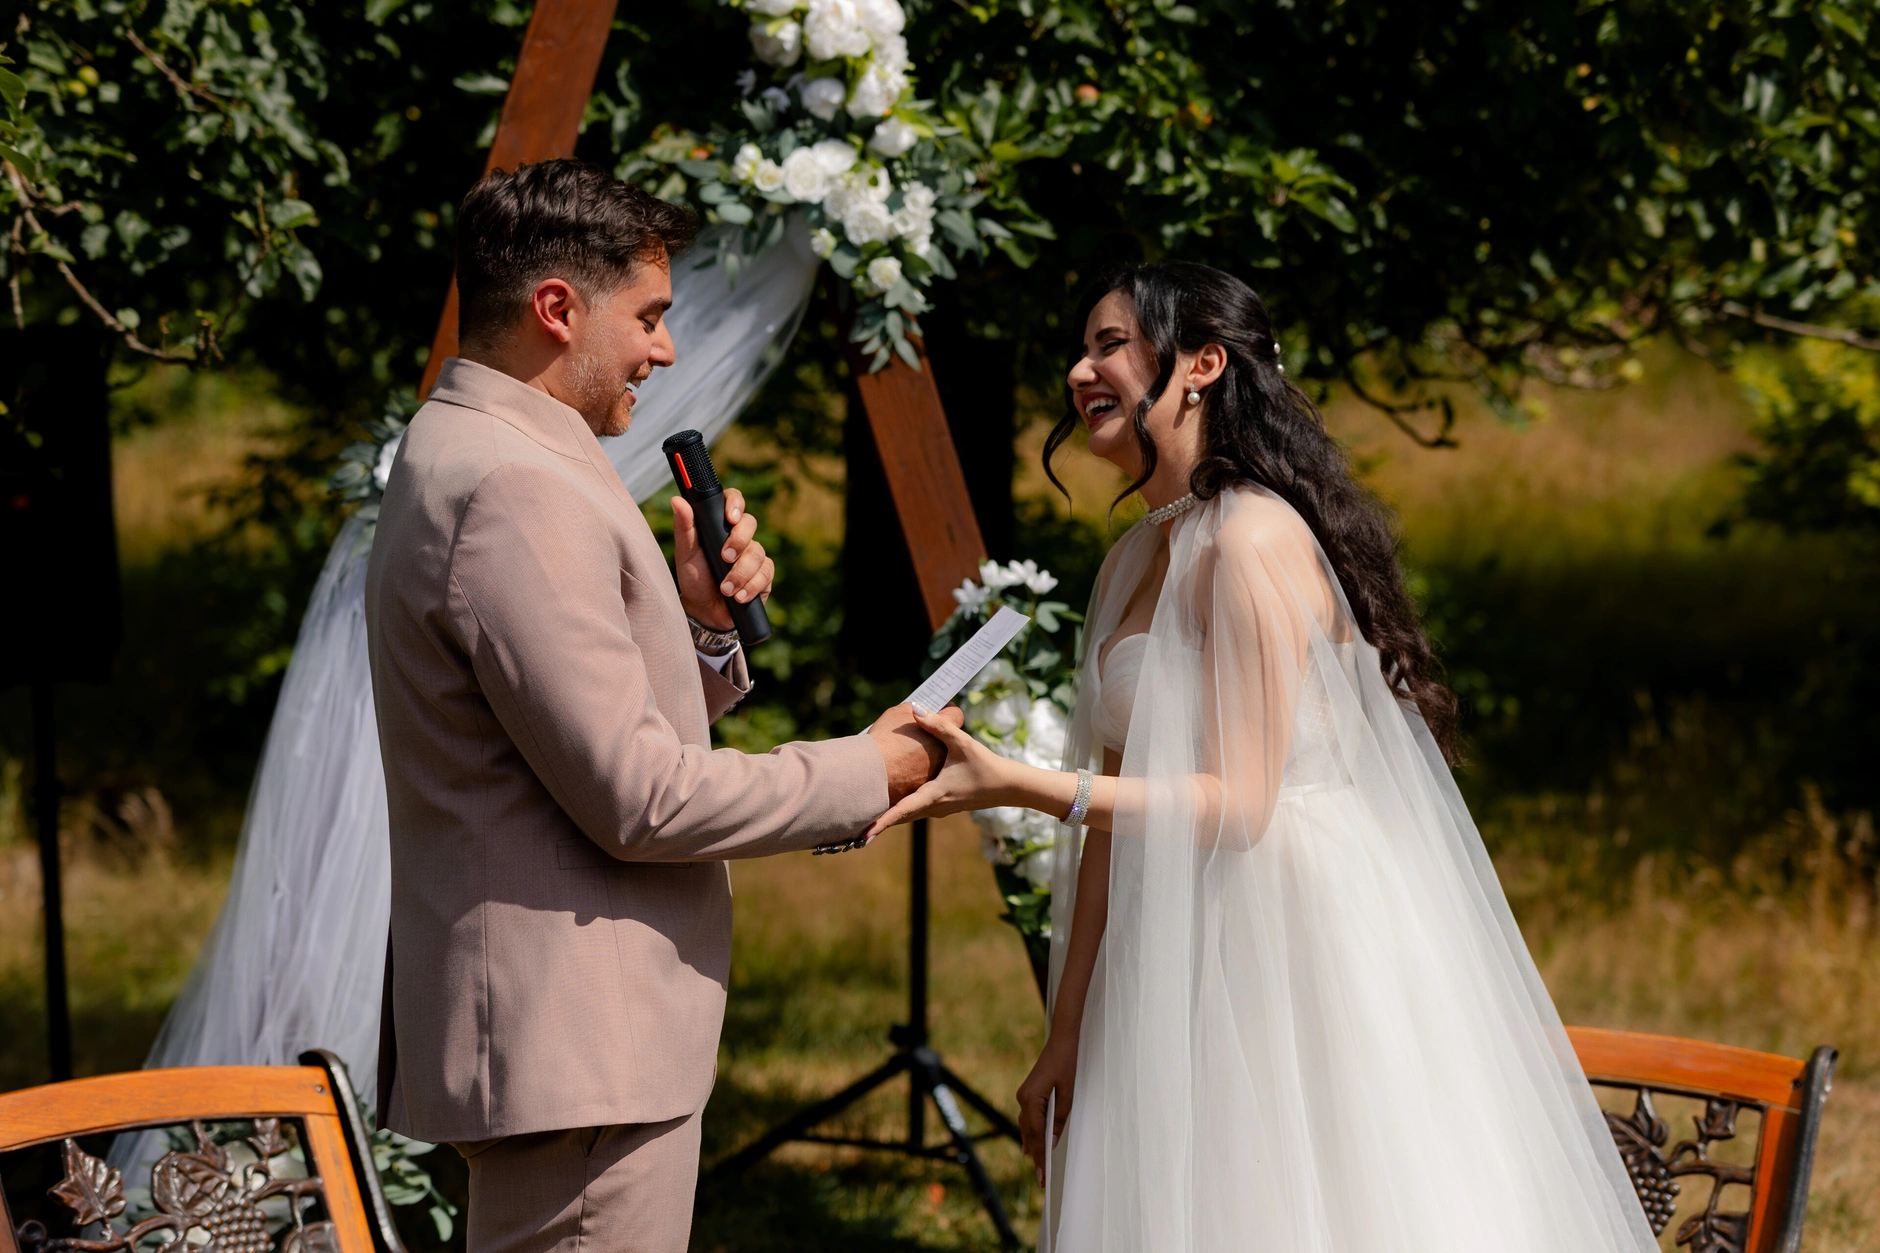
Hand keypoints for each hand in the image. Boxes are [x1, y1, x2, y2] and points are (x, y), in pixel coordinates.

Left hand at [672, 488, 773, 631]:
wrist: (705, 611)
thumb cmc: (694, 578)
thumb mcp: (685, 554)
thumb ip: (684, 528)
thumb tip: (677, 500)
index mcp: (720, 525)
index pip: (733, 501)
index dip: (735, 504)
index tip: (730, 518)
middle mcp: (740, 536)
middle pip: (750, 523)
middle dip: (738, 541)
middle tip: (725, 558)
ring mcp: (754, 554)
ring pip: (757, 552)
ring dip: (740, 573)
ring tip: (725, 589)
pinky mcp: (764, 574)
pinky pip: (766, 573)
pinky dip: (751, 586)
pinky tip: (739, 596)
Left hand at [863, 704, 1016, 839]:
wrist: (1007, 786)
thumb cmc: (985, 765)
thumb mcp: (962, 743)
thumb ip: (939, 725)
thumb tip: (917, 708)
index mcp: (935, 794)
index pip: (903, 811)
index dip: (883, 822)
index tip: (865, 834)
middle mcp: (934, 807)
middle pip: (900, 817)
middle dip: (878, 822)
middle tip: (853, 830)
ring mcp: (939, 810)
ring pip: (908, 815)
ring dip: (889, 817)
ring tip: (866, 819)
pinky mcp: (943, 807)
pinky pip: (916, 811)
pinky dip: (902, 811)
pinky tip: (892, 804)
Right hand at [1018, 1033, 1077, 1183]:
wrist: (1061, 1041)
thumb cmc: (1066, 1064)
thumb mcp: (1067, 1094)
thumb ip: (1059, 1119)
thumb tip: (1052, 1142)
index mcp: (1031, 1099)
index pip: (1036, 1135)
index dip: (1040, 1157)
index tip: (1042, 1175)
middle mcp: (1023, 1099)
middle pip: (1029, 1134)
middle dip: (1036, 1156)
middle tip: (1041, 1179)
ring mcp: (1024, 1095)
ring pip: (1027, 1127)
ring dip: (1033, 1146)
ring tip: (1037, 1167)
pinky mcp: (1028, 1093)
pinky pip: (1028, 1118)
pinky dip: (1031, 1133)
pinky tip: (1032, 1145)